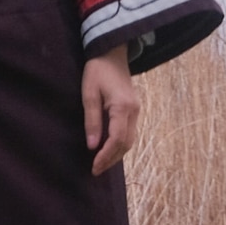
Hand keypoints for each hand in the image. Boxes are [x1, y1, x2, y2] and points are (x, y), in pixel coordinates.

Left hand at [82, 43, 139, 175]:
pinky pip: (129, 132)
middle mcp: (134, 111)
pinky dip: (119, 144)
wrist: (111, 53)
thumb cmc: (97, 71)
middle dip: (111, 159)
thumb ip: (91, 120)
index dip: (106, 156)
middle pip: (126, 143)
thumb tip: (92, 146)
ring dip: (116, 153)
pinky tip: (108, 149)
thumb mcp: (89, 94)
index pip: (117, 139)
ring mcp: (137, 110)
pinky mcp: (134, 109)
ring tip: (101, 164)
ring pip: (130, 140)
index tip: (94, 167)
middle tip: (96, 170)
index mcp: (122, 107)